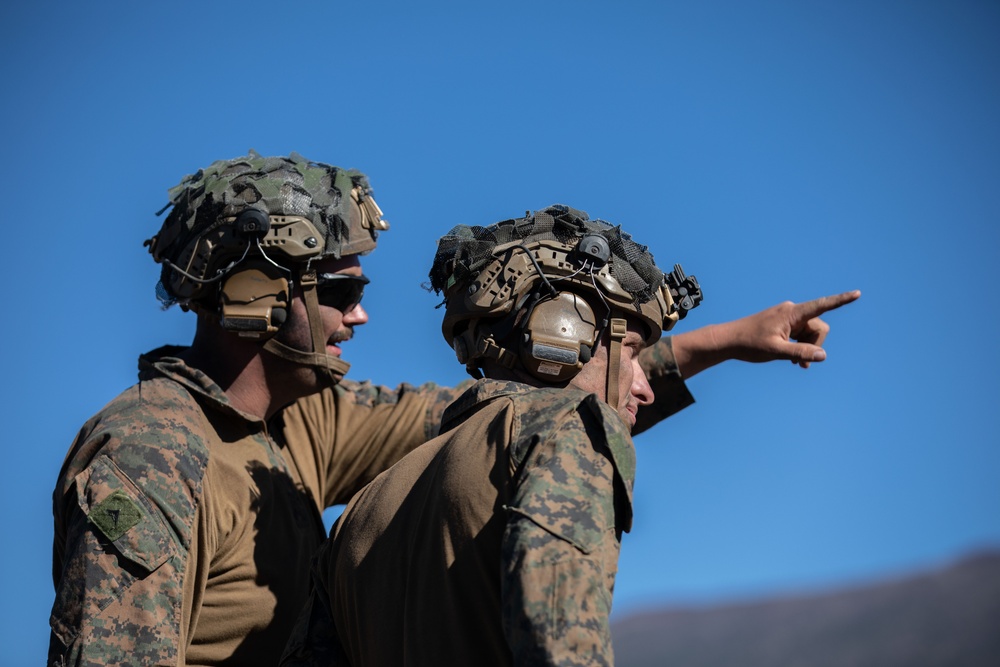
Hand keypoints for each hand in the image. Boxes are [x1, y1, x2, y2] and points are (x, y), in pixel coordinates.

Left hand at [671, 290, 860, 376]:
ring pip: (810, 333)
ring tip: (793, 363)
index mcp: (791, 313)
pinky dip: (800, 347)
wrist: (728, 340)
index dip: (841, 301)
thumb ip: (801, 353)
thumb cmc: (749, 344)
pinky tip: (793, 360)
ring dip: (806, 348)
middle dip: (814, 345)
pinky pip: (801, 335)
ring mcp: (788, 318)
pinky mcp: (784, 325)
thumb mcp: (776, 351)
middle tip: (798, 363)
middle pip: (818, 328)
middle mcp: (792, 312)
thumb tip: (823, 355)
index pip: (821, 305)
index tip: (857, 293)